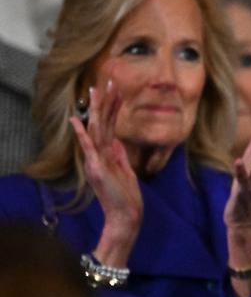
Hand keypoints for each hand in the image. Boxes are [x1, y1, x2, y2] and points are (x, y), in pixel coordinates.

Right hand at [70, 80, 141, 265]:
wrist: (126, 216)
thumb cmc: (126, 197)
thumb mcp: (126, 172)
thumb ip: (120, 156)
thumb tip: (118, 142)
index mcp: (107, 154)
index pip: (110, 126)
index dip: (112, 107)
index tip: (115, 89)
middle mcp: (99, 155)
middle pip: (102, 123)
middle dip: (105, 102)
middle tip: (106, 80)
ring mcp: (97, 161)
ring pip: (97, 130)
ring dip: (98, 110)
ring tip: (98, 91)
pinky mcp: (97, 169)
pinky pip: (89, 149)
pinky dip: (83, 135)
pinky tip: (78, 121)